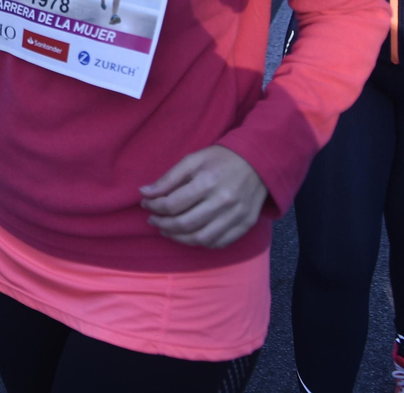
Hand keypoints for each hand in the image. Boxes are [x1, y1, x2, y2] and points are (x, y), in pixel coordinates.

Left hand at [139, 145, 267, 248]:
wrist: (258, 162)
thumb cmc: (220, 159)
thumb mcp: (192, 160)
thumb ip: (168, 178)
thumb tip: (144, 193)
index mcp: (207, 182)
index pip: (173, 204)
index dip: (154, 206)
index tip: (146, 204)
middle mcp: (223, 202)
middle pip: (185, 224)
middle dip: (163, 225)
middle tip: (153, 221)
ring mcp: (236, 216)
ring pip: (201, 238)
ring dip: (178, 238)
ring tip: (167, 231)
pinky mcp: (245, 225)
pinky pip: (219, 243)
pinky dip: (200, 243)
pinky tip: (189, 235)